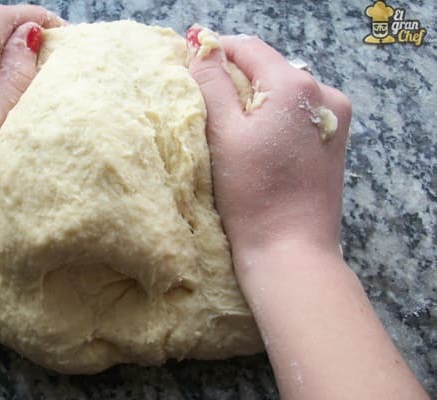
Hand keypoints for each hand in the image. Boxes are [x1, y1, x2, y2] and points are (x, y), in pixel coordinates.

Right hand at [188, 34, 351, 261]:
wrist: (291, 250)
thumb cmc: (253, 195)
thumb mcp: (224, 134)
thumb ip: (211, 82)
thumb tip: (203, 46)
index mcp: (297, 85)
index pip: (249, 48)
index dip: (217, 50)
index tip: (191, 62)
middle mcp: (325, 93)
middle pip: (268, 68)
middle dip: (235, 78)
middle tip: (204, 101)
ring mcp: (335, 118)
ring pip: (283, 91)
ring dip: (254, 99)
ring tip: (229, 126)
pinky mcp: (335, 140)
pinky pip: (297, 113)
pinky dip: (273, 117)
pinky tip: (257, 142)